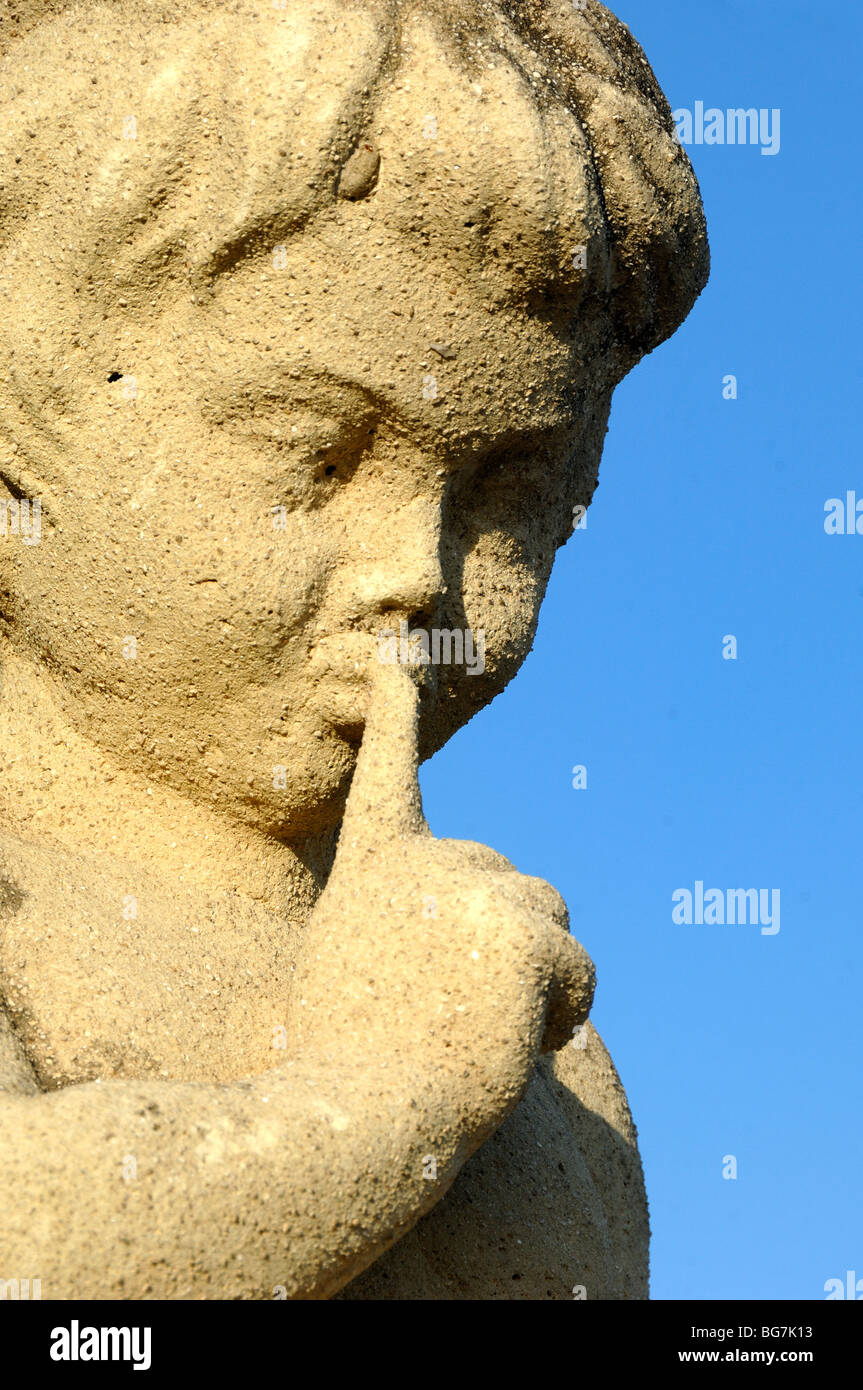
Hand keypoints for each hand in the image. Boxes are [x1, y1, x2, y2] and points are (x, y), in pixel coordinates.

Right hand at [288, 661, 594, 1120]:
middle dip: (505, 945)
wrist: (358, 1116)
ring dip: (535, 979)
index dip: (395, 709)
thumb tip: (479, 927)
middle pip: (510, 880)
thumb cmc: (349, 1060)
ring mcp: (475, 887)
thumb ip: (404, 920)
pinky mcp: (522, 929)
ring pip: (551, 918)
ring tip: (475, 1027)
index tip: (400, 640)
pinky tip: (505, 1043)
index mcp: (377, 868)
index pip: (389, 773)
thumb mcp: (355, 968)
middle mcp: (427, 860)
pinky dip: (559, 1014)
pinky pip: (579, 968)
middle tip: (454, 1009)